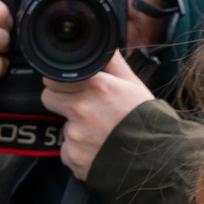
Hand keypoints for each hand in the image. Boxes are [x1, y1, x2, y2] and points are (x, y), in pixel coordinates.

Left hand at [40, 52, 155, 179]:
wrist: (155, 157)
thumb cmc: (145, 119)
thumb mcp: (133, 84)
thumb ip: (112, 63)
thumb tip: (103, 45)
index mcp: (95, 87)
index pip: (54, 79)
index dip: (59, 82)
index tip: (67, 86)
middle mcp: (81, 109)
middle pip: (49, 99)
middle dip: (61, 101)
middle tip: (84, 108)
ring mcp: (74, 135)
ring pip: (62, 126)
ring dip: (76, 129)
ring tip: (101, 132)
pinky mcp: (72, 156)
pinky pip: (67, 150)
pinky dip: (78, 150)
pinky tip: (98, 148)